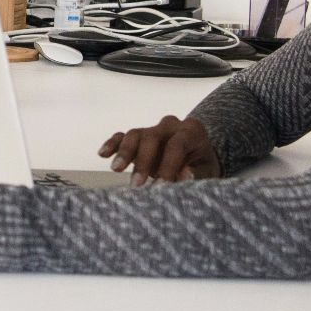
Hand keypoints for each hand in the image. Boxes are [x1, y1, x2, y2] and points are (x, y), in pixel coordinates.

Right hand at [98, 115, 218, 183]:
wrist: (196, 158)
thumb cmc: (202, 167)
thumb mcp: (207, 172)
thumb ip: (197, 173)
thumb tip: (185, 174)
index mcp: (191, 131)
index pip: (177, 144)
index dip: (169, 165)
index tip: (162, 185)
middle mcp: (170, 125)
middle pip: (152, 137)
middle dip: (143, 161)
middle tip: (136, 184)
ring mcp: (152, 129)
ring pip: (135, 134)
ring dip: (124, 152)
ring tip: (116, 169)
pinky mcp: (138, 137)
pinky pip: (122, 136)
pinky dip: (112, 144)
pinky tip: (103, 154)